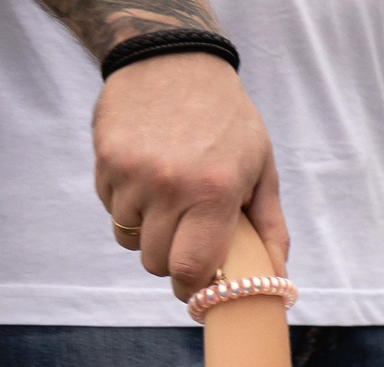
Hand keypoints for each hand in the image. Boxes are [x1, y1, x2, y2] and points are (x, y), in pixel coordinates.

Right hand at [94, 52, 288, 297]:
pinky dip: (126, 204)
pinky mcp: (106, 160)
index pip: (190, 269)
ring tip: (168, 200)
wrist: (173, 61)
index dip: (192, 288)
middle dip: (171, 261)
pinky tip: (147, 176)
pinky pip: (111, 207)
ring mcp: (132, 173)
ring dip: (147, 231)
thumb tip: (276, 277)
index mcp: (213, 192)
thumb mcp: (261, 168)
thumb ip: (269, 227)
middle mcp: (169, 186)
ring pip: (129, 238)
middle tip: (185, 241)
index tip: (196, 288)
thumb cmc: (227, 119)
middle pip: (156, 262)